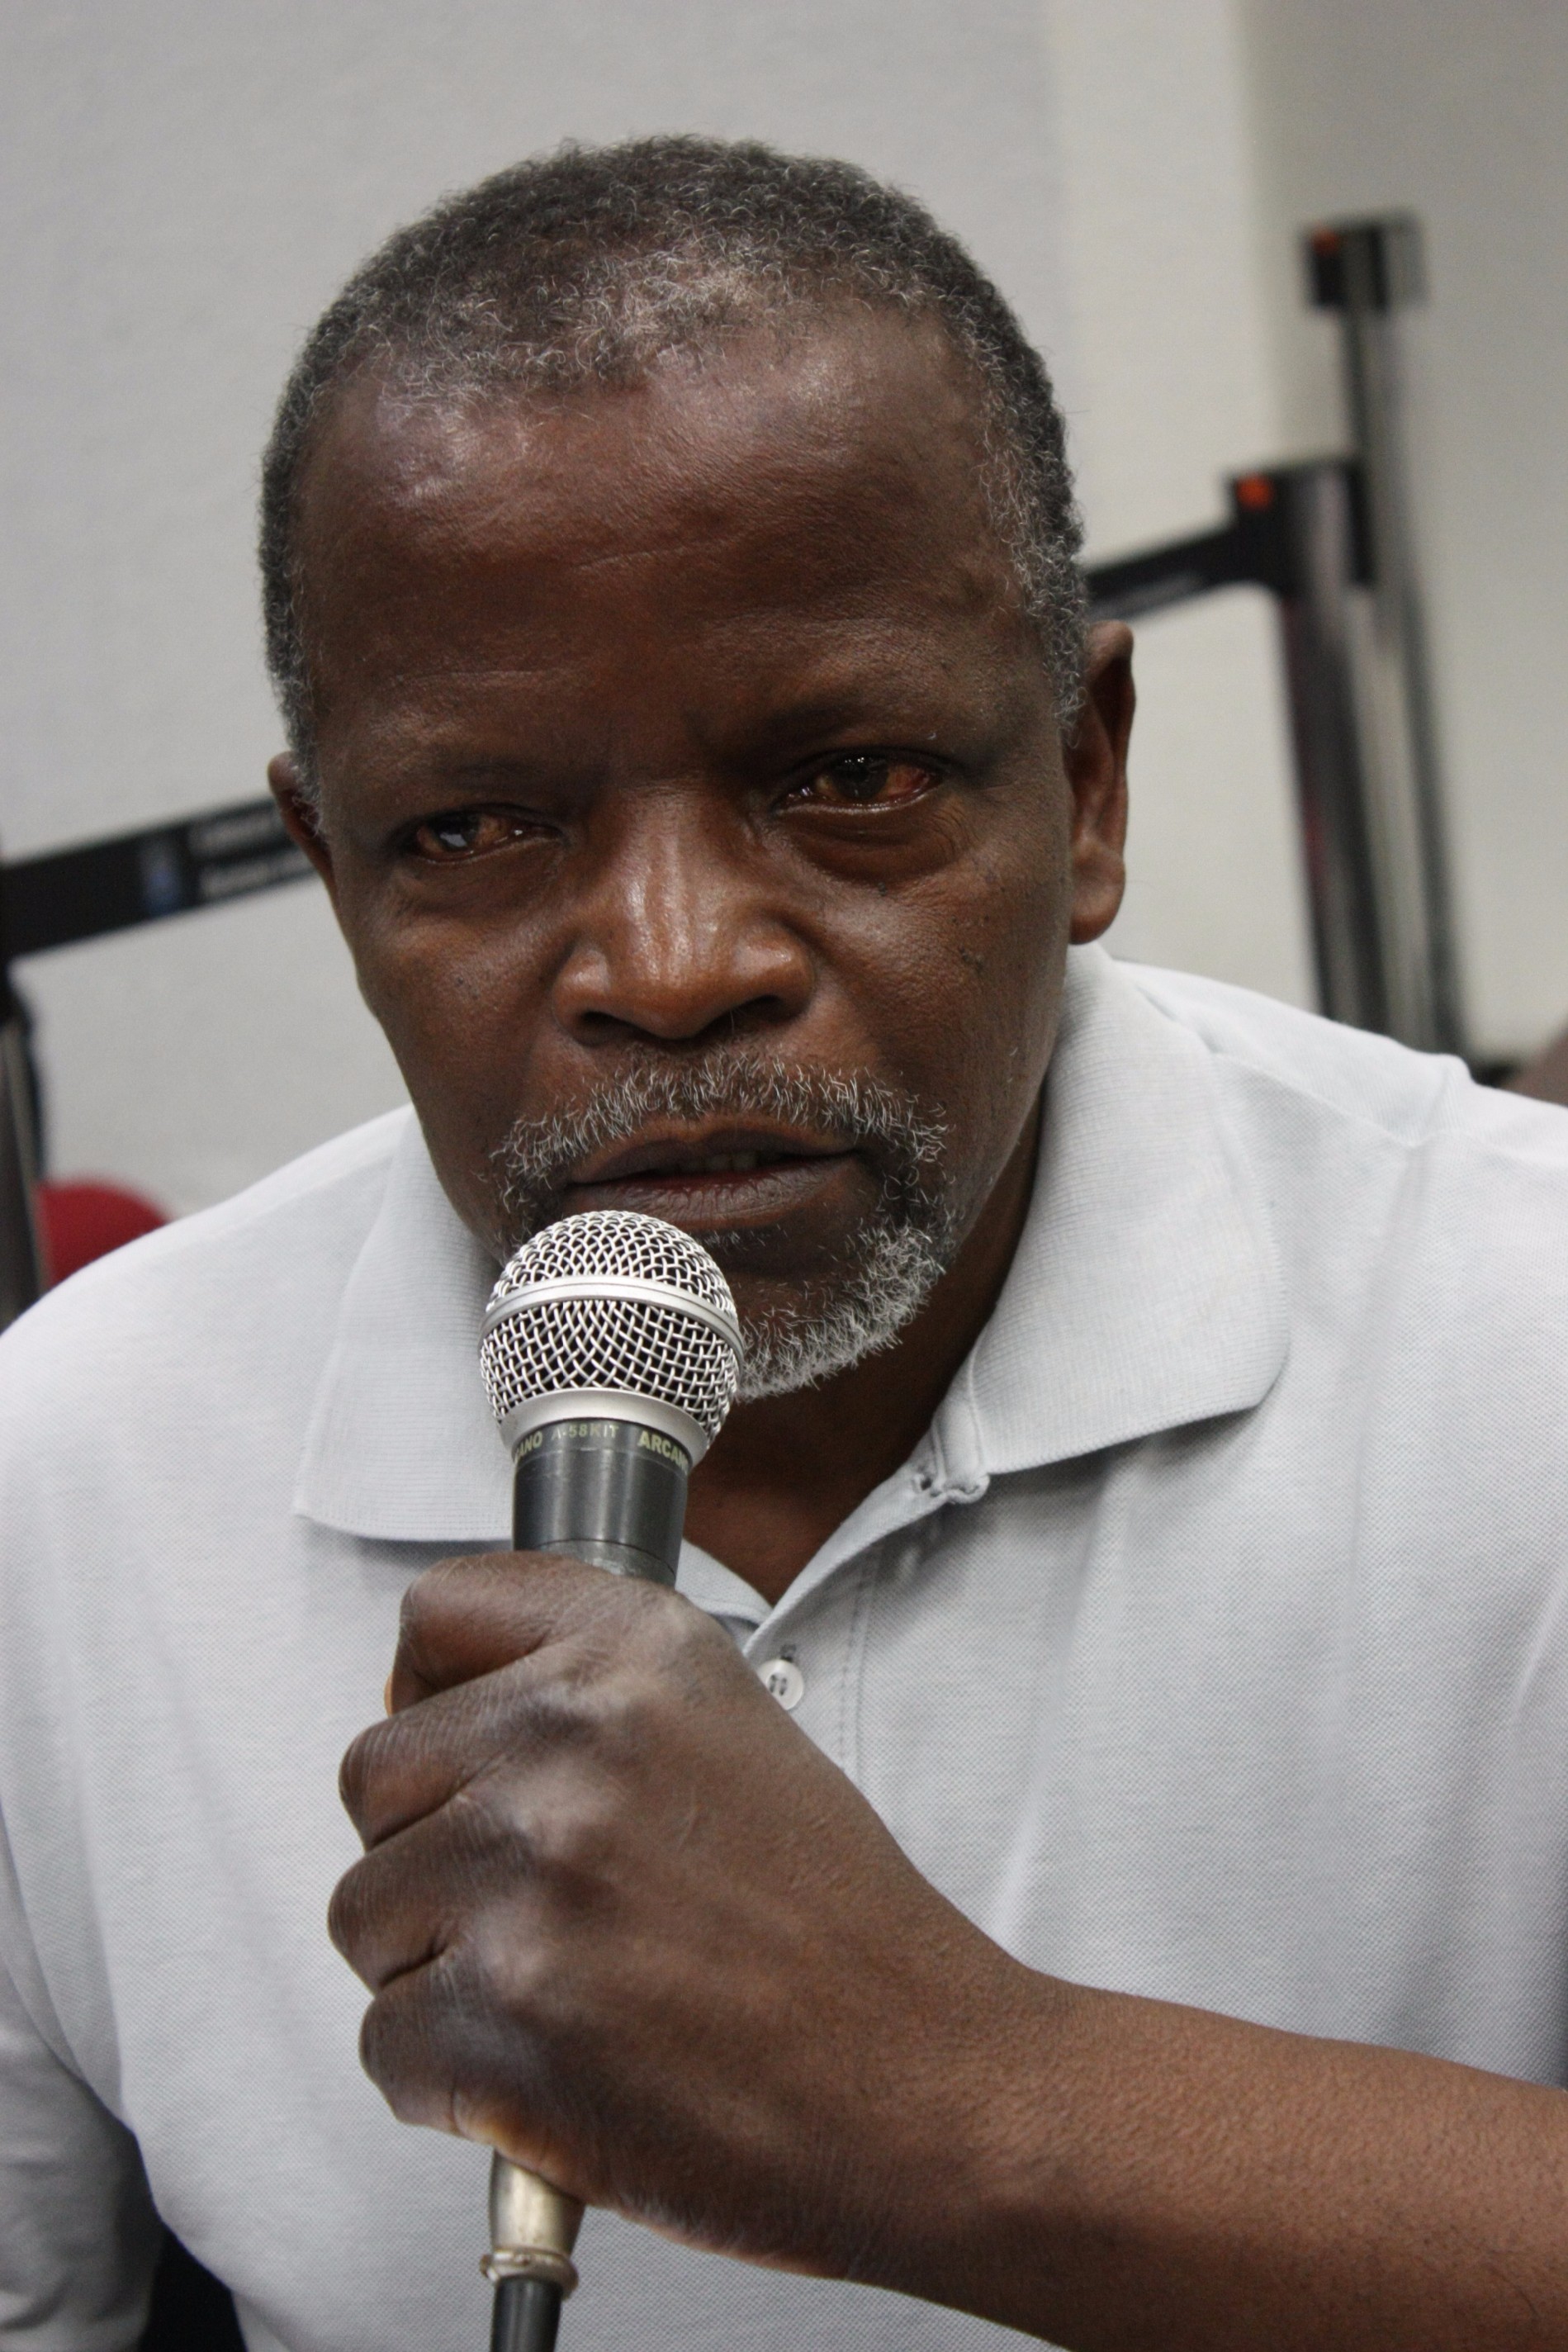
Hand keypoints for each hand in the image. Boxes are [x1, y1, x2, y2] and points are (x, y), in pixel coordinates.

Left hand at [329, 1551, 1043, 2296]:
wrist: (928, 2091)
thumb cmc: (840, 1936)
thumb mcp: (734, 1732)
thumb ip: (589, 1695)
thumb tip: (432, 1709)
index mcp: (636, 1655)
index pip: (438, 1613)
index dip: (430, 1689)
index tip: (458, 1745)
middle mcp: (573, 1741)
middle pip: (374, 1774)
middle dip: (428, 1853)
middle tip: (535, 1909)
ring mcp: (530, 1879)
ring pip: (363, 1914)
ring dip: (435, 1972)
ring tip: (563, 1994)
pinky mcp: (498, 2023)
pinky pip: (386, 2044)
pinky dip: (452, 2083)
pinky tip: (557, 2071)